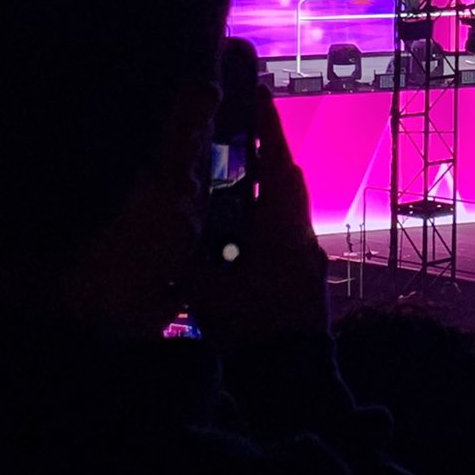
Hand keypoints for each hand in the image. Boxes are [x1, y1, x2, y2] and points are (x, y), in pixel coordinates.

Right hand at [184, 82, 328, 349]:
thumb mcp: (208, 291)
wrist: (293, 381)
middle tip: (237, 131)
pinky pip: (284, 234)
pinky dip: (262, 221)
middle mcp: (302, 237)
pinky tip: (237, 231)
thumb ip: (187, 253)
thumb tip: (166, 219)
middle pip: (285, 182)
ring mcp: (307, 259)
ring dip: (261, 190)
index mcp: (284, 229)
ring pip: (286, 209)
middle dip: (263, 155)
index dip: (267, 127)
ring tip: (230, 178)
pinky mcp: (304, 280)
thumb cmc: (253, 331)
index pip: (277, 164)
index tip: (258, 93)